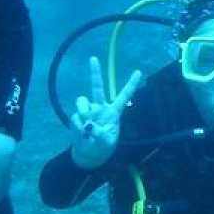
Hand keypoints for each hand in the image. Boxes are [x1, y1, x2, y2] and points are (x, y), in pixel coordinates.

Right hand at [70, 56, 141, 170]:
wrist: (88, 154)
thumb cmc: (102, 147)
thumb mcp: (106, 143)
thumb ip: (99, 133)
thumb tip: (88, 124)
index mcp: (114, 112)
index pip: (123, 96)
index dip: (131, 84)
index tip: (138, 72)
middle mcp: (100, 108)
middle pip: (97, 88)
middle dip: (95, 73)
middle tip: (93, 58)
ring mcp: (88, 111)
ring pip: (82, 101)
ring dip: (83, 109)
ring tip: (86, 124)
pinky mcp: (77, 117)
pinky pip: (76, 117)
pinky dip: (78, 127)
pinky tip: (82, 134)